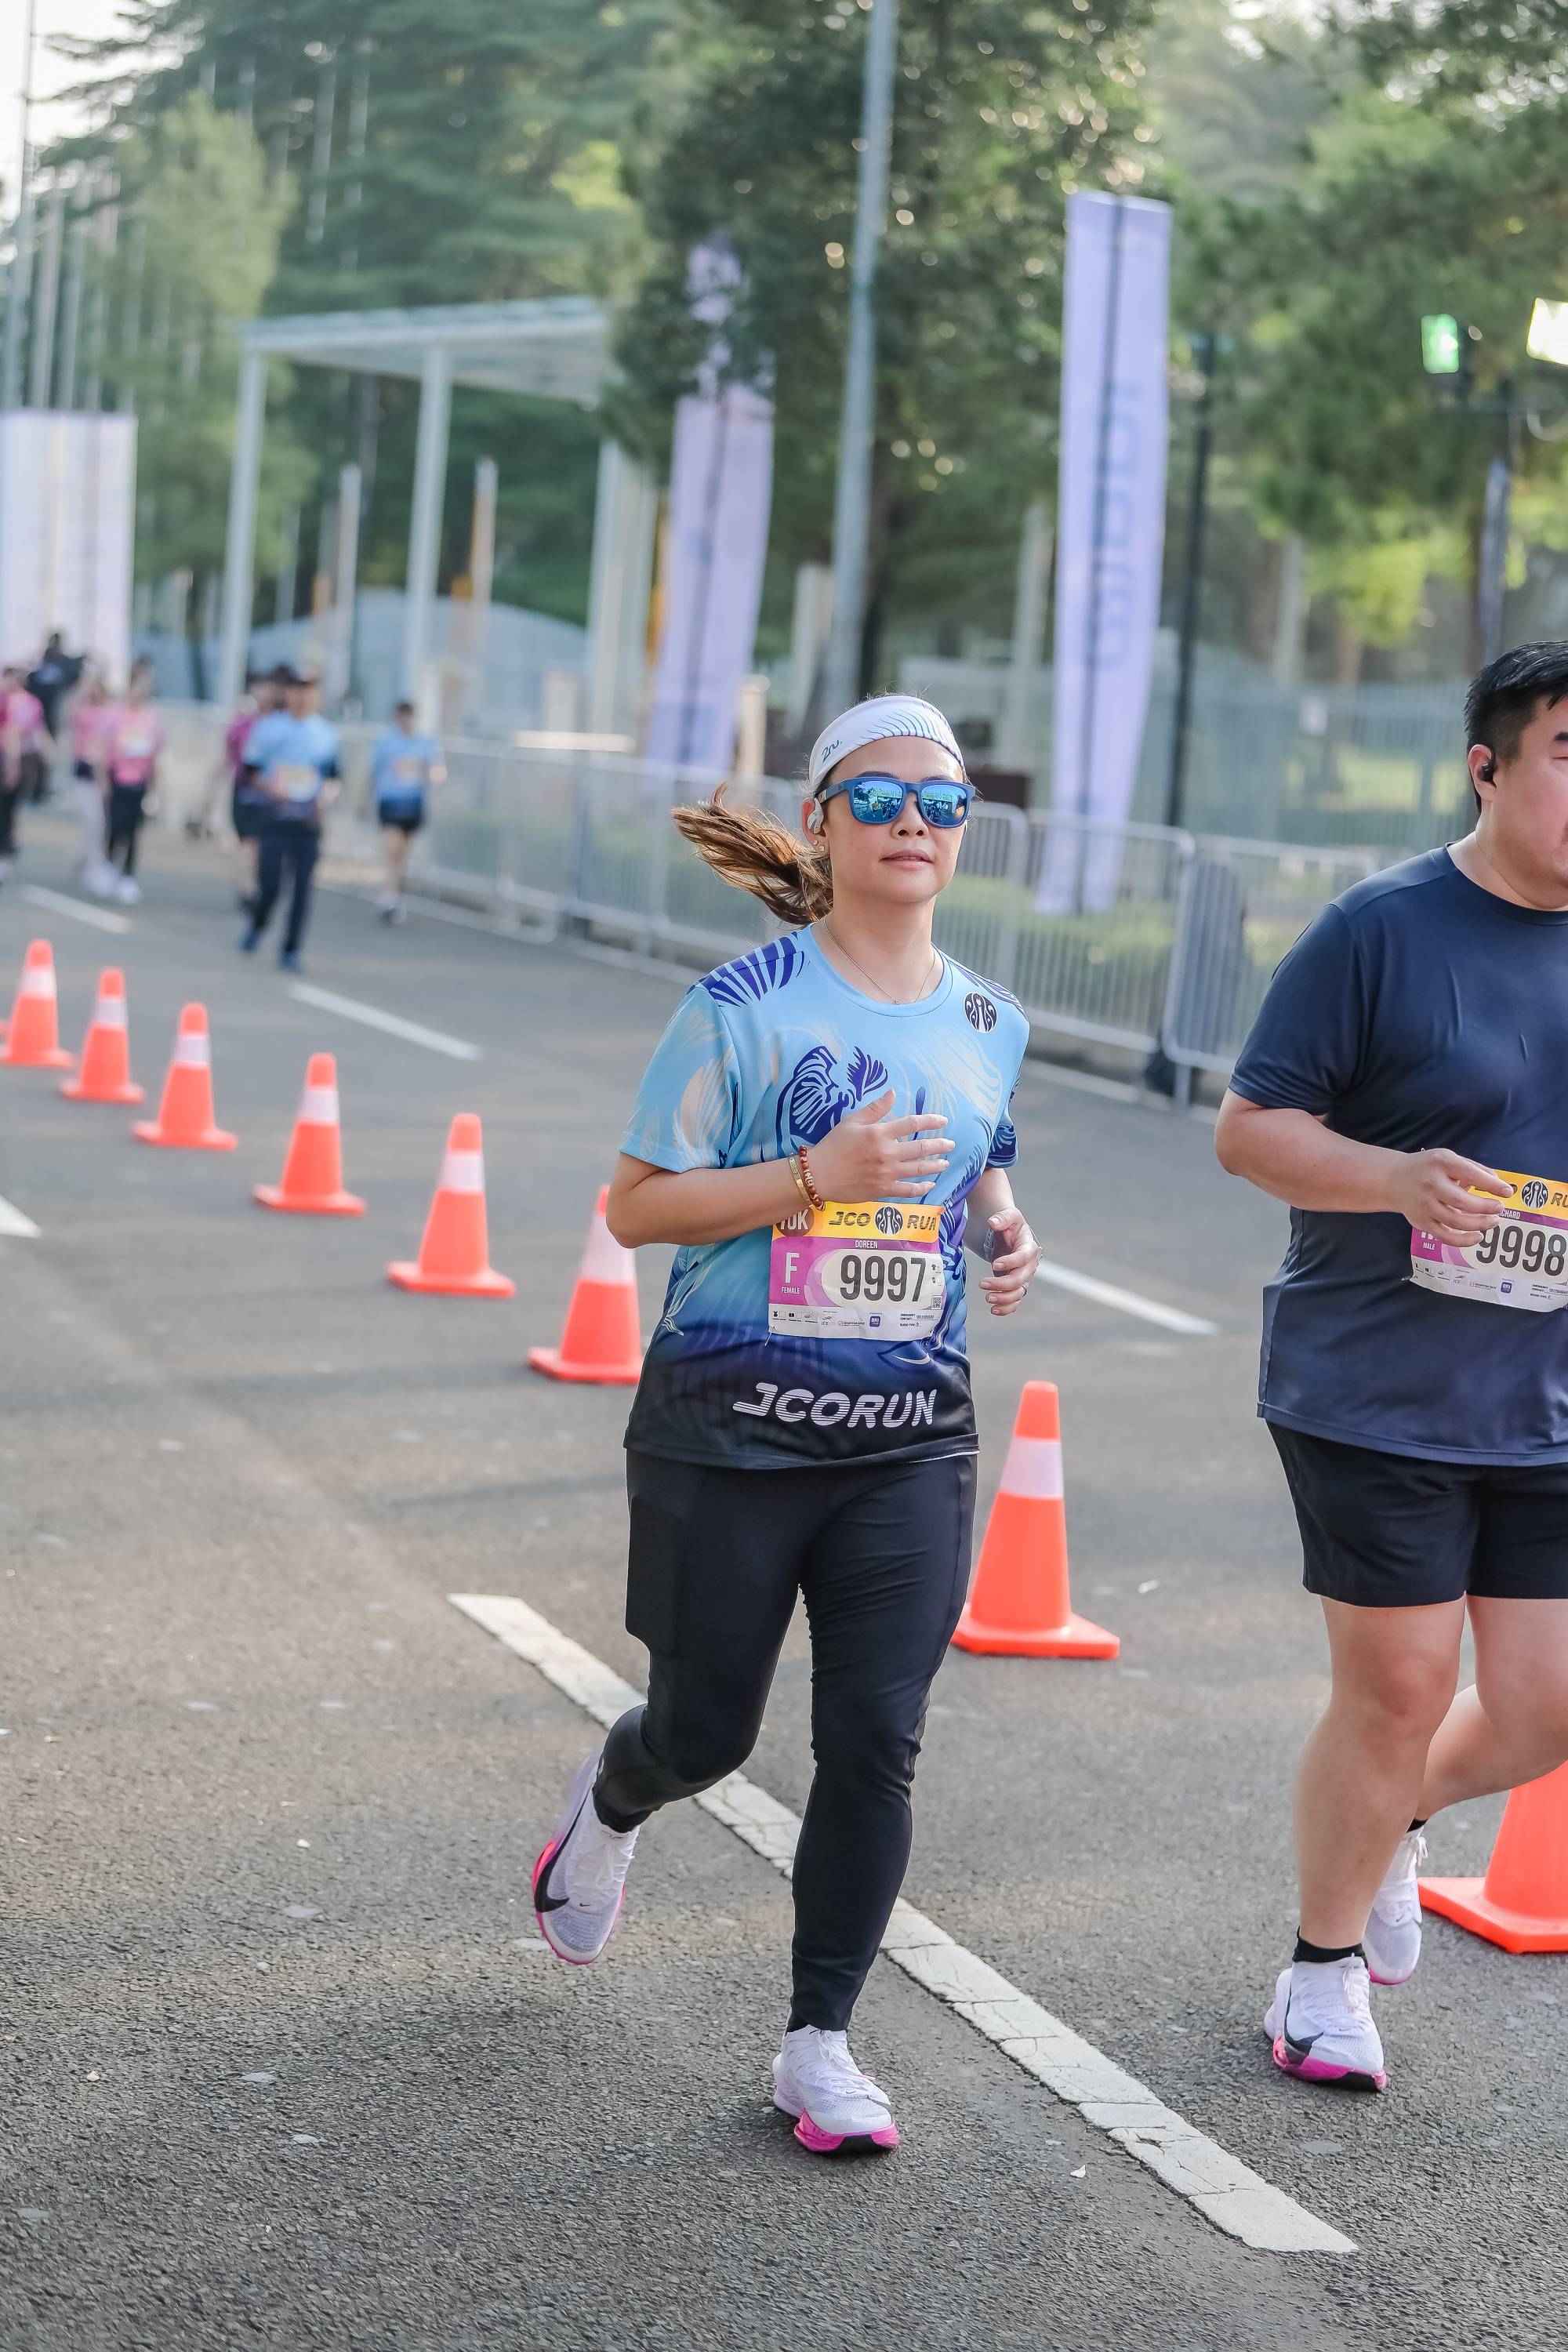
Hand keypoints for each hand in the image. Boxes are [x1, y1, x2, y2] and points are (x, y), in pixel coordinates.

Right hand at [806, 1088, 952, 1200]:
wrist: (819, 1175)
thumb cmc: (833, 1145)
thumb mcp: (851, 1121)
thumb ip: (875, 1108)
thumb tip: (893, 1092)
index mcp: (880, 1133)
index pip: (913, 1124)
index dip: (931, 1121)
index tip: (943, 1120)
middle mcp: (888, 1153)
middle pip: (921, 1148)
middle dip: (940, 1145)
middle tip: (950, 1144)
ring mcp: (887, 1173)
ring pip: (919, 1169)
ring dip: (935, 1166)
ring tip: (945, 1163)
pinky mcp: (883, 1190)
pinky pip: (908, 1190)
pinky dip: (922, 1188)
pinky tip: (931, 1185)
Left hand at [978, 1207, 1038, 1315]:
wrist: (1010, 1234)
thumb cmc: (1010, 1224)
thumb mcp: (1008, 1216)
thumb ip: (1002, 1218)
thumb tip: (992, 1222)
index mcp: (1028, 1247)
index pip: (1024, 1257)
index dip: (1011, 1262)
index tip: (994, 1264)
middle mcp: (1029, 1265)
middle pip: (1021, 1279)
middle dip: (1002, 1284)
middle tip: (982, 1284)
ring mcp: (1023, 1277)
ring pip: (1019, 1292)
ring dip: (1004, 1298)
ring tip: (987, 1298)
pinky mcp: (1015, 1285)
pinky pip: (1015, 1300)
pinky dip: (1007, 1307)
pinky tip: (994, 1310)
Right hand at [1390, 1149, 1510, 1243]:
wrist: (1393, 1179)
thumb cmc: (1428, 1168)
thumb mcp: (1448, 1159)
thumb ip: (1474, 1169)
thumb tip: (1498, 1185)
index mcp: (1441, 1163)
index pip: (1470, 1174)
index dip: (1491, 1185)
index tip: (1508, 1192)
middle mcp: (1430, 1184)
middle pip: (1462, 1201)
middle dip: (1486, 1207)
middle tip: (1499, 1208)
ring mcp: (1424, 1205)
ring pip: (1455, 1221)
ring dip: (1479, 1224)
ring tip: (1493, 1221)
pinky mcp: (1421, 1222)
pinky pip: (1445, 1236)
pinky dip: (1464, 1240)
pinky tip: (1478, 1236)